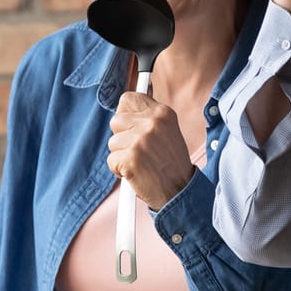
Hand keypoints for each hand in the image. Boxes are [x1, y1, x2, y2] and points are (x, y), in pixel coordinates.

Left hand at [107, 93, 195, 209]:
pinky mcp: (131, 158)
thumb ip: (147, 118)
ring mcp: (141, 140)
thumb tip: (122, 109)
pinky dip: (119, 170)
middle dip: (122, 137)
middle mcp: (152, 122)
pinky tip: (135, 172)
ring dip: (121, 155)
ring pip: (112, 142)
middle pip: (116, 120)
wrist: (180, 191)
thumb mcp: (167, 131)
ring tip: (140, 162)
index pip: (128, 99)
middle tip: (139, 150)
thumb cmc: (171, 163)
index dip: (125, 114)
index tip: (130, 126)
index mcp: (162, 113)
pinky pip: (111, 160)